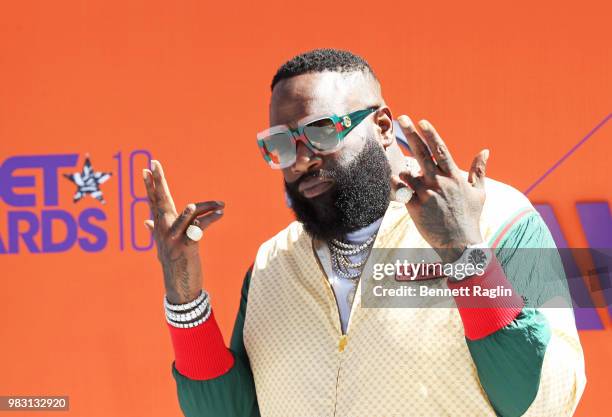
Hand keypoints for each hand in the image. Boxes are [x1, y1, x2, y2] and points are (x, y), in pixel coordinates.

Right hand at [143, 160, 224, 303]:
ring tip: (208, 203)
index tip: (147, 168)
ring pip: (185, 217)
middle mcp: (163, 231)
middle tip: (153, 164)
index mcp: (160, 227)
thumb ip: (155, 231)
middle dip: (158, 182)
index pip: (154, 201)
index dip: (151, 184)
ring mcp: (173, 240)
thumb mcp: (163, 246)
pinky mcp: (186, 248)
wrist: (180, 288)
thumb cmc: (175, 263)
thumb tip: (146, 221)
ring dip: (197, 209)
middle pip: (160, 202)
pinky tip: (220, 213)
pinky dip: (210, 219)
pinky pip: (199, 230)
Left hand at [392, 115, 488, 262]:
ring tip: (401, 166)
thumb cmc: (470, 217)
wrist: (460, 244)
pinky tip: (390, 177)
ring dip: (403, 167)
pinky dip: (395, 184)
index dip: (431, 134)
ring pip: (408, 172)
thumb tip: (485, 150)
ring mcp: (426, 195)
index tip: (422, 121)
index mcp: (453, 176)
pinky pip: (401, 191)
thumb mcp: (479, 192)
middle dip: (411, 134)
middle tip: (401, 118)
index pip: (441, 150)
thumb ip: (479, 170)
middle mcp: (439, 182)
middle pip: (422, 153)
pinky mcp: (416, 208)